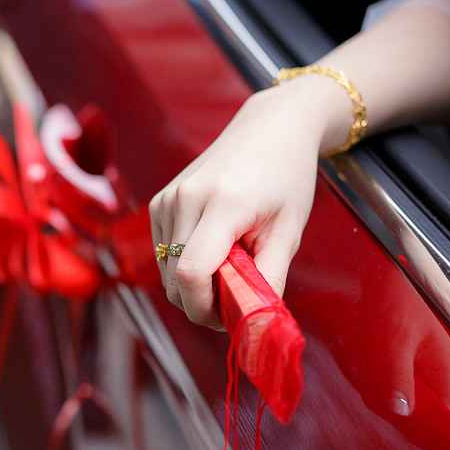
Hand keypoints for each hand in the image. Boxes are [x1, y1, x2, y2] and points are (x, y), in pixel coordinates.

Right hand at [149, 75, 352, 327]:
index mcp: (222, 203)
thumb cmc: (287, 176)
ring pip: (166, 271)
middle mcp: (185, 198)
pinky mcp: (160, 201)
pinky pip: (165, 253)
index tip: (228, 319)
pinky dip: (185, 265)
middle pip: (174, 280)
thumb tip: (257, 322)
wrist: (271, 127)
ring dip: (193, 285)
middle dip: (200, 303)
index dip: (204, 310)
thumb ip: (270, 277)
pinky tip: (215, 250)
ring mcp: (167, 198)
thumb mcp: (290, 230)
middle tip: (235, 301)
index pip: (193, 274)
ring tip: (230, 269)